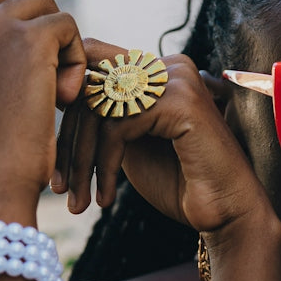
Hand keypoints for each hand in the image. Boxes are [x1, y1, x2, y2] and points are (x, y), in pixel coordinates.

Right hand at [0, 0, 86, 222]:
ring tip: (55, 94)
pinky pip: (67, 27)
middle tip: (42, 84)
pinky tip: (63, 101)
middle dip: (35, 33)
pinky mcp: (28, 38)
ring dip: (58, 46)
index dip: (11, 45)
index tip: (15, 89)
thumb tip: (14, 37)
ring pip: (43, 6)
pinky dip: (75, 62)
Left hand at [53, 43, 273, 237]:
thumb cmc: (179, 183)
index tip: (55, 160)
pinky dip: (104, 166)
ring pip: (98, 108)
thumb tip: (55, 97)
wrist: (226, 214)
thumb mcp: (129, 143)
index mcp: (158, 70)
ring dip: (81, 161)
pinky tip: (106, 198)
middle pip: (90, 86)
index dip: (66, 112)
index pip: (92, 68)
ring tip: (77, 201)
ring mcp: (176, 78)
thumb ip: (103, 116)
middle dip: (68, 142)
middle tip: (59, 187)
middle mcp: (168, 65)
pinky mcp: (180, 101)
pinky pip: (117, 126)